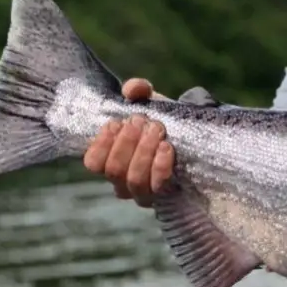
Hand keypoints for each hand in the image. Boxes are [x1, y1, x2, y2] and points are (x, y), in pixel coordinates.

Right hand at [83, 78, 173, 207]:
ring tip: (156, 130)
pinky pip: (158, 185)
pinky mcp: (165, 196)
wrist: (194, 138)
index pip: (93, 162)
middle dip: (127, 142)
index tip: (116, 123)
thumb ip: (139, 90)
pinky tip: (166, 147)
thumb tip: (132, 90)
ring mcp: (143, 193)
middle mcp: (123, 182)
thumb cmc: (163, 122)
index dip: (102, 143)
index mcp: (111, 161)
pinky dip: (160, 165)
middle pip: (114, 170)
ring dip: (144, 151)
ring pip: (134, 179)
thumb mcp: (150, 103)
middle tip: (142, 122)